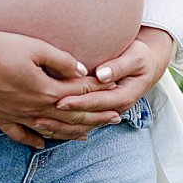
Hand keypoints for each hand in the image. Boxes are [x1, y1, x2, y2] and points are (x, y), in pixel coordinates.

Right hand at [0, 31, 104, 147]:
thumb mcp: (33, 46)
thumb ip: (60, 60)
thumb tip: (81, 71)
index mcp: (46, 90)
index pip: (81, 93)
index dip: (100, 89)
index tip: (114, 86)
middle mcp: (35, 108)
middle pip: (72, 117)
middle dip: (96, 117)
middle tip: (115, 118)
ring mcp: (16, 116)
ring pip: (51, 130)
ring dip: (73, 133)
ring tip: (89, 134)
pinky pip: (20, 135)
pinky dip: (34, 141)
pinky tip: (43, 144)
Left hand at [44, 28, 173, 130]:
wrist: (145, 64)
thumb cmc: (139, 56)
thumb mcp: (134, 58)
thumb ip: (118, 66)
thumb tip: (102, 76)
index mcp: (124, 96)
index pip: (97, 102)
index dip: (79, 103)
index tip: (60, 102)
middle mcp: (114, 108)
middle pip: (86, 117)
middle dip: (63, 118)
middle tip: (39, 117)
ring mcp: (106, 111)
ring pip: (82, 124)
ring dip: (60, 125)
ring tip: (36, 123)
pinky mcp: (98, 109)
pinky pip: (80, 122)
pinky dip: (64, 125)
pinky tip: (46, 126)